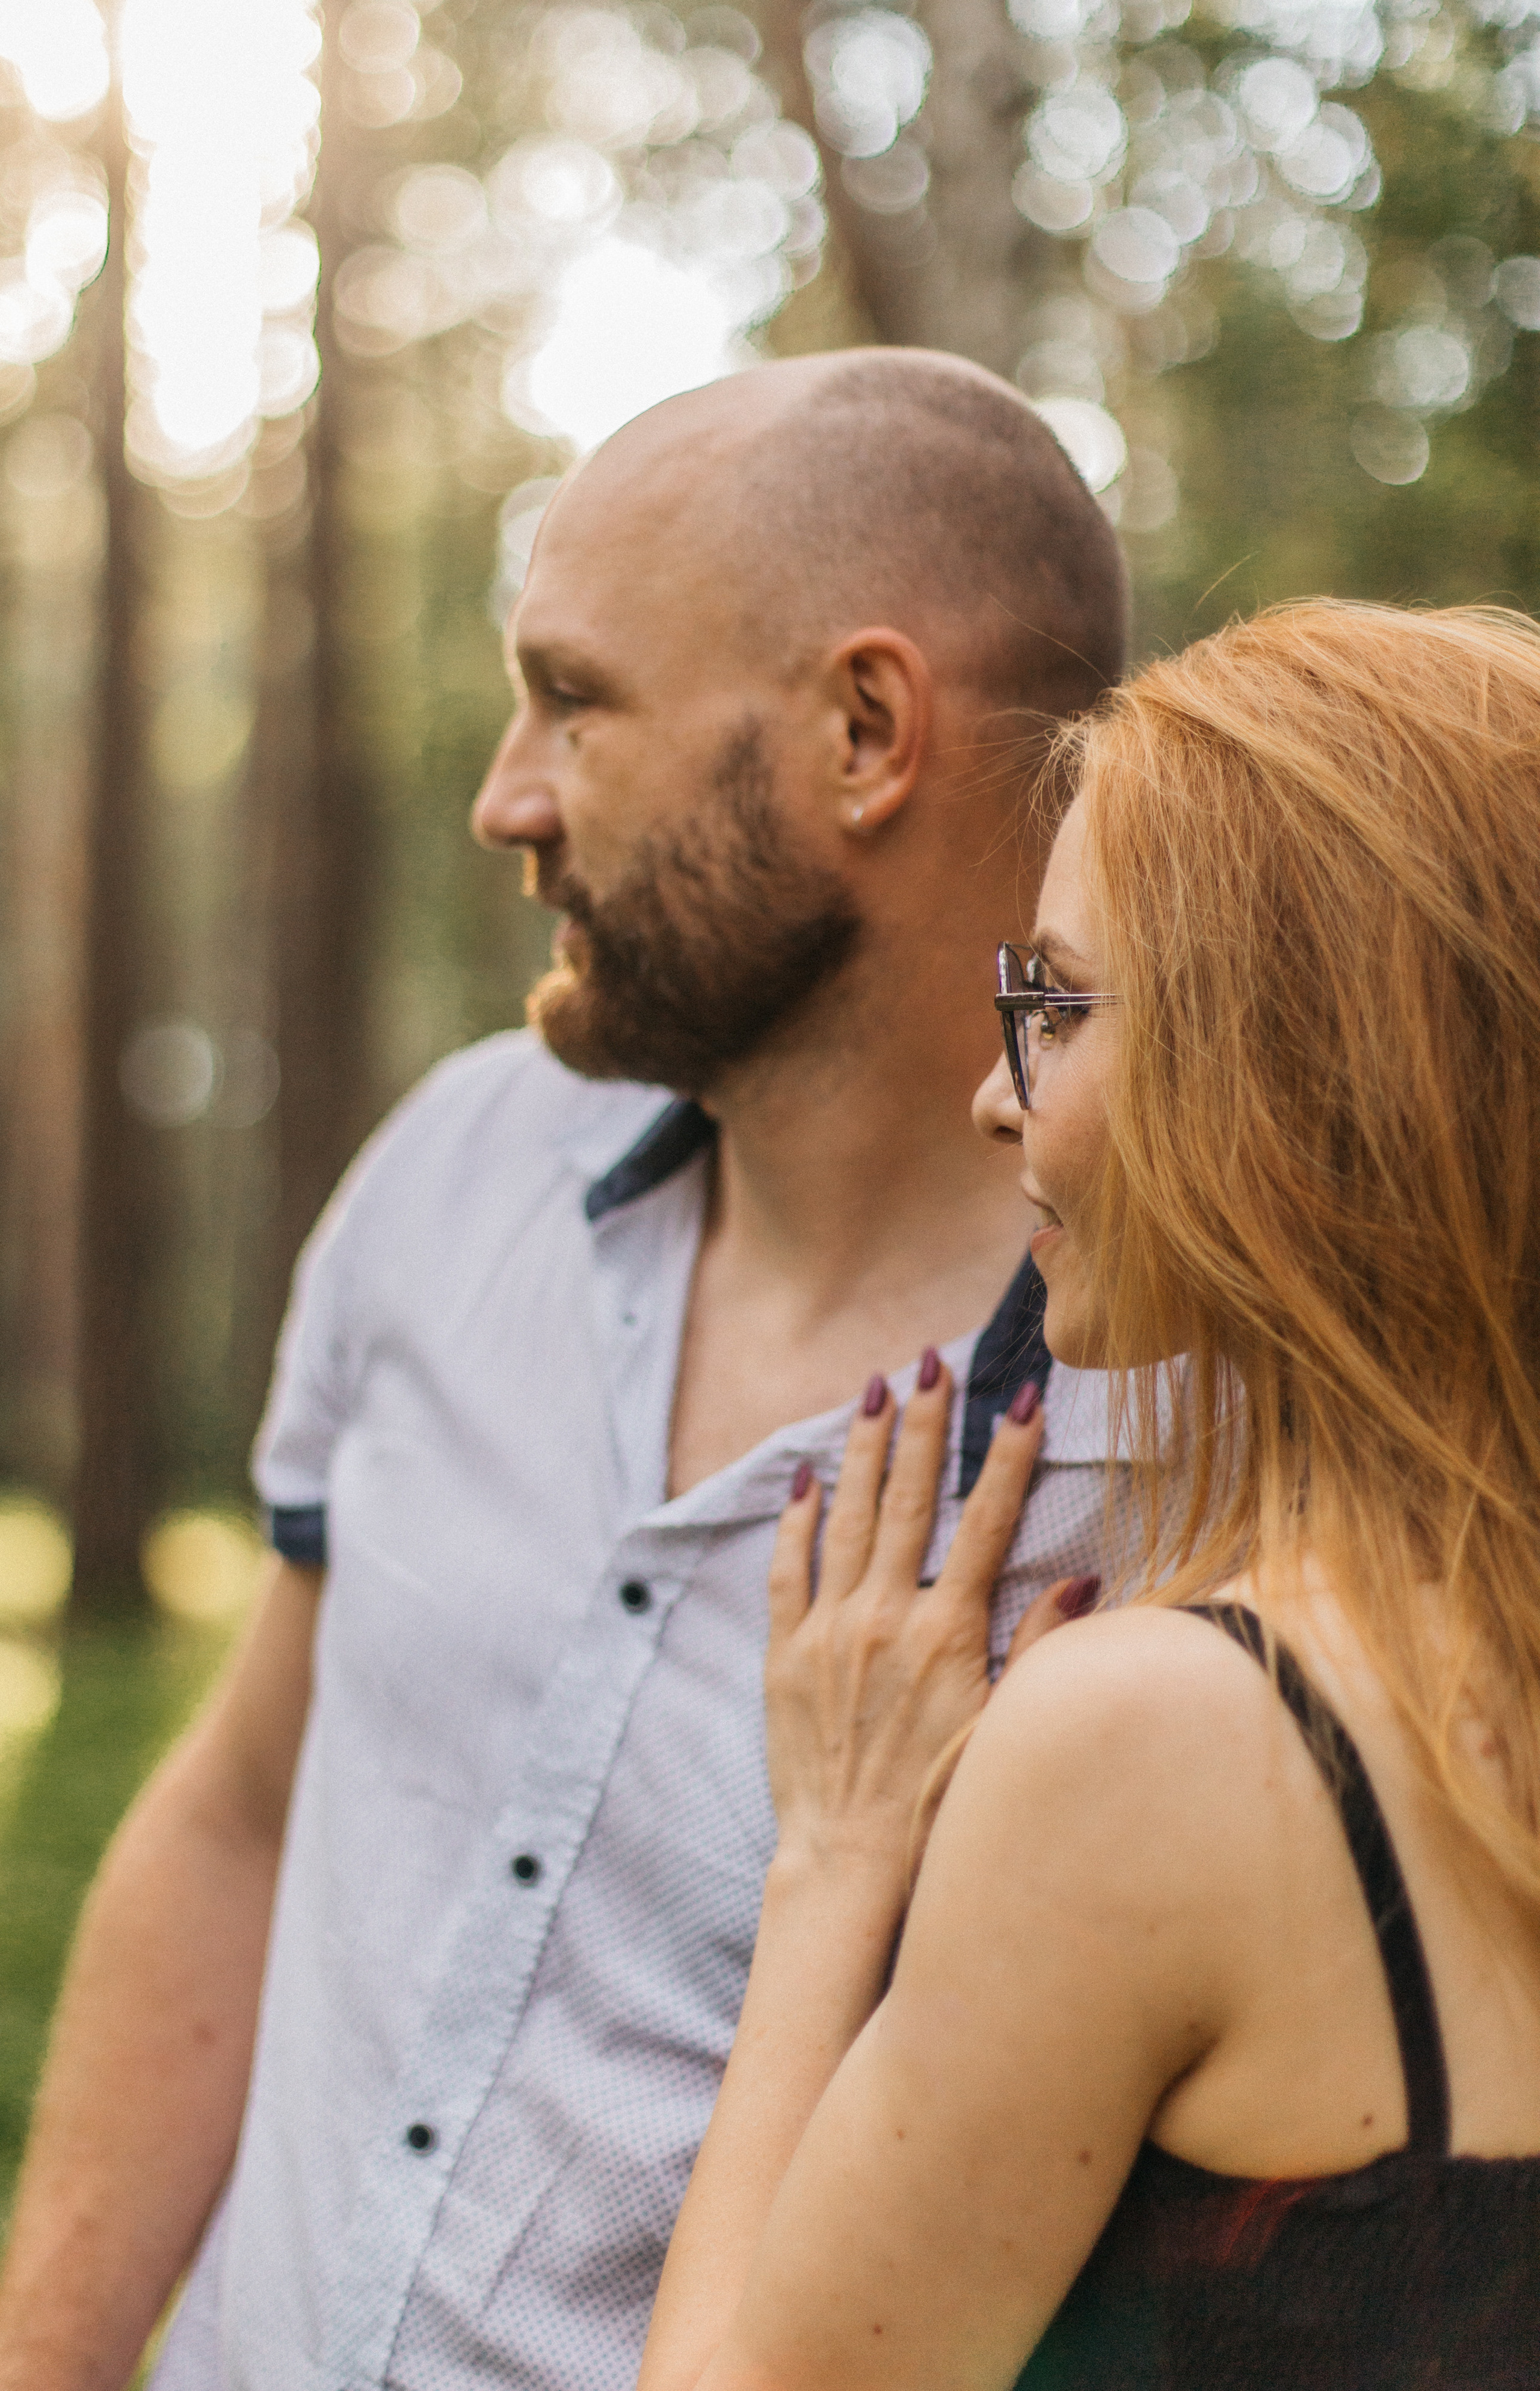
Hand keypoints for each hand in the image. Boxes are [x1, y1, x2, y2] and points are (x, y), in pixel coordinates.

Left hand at [765, 1355, 1047, 1890]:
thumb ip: (1040, 1650)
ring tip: (874, 1388)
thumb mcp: (1005, 1729)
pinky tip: (805, 1477)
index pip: (987, 1521)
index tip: (1021, 1397)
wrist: (849, 1866)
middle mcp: (886, 1618)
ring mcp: (829, 1631)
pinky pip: (787, 1570)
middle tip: (930, 1361)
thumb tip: (1080, 1580)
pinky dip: (796, 1520)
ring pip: (847, 1517)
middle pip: (910, 1498)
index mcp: (948, 1633)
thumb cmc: (938, 1808)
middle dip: (924, 1423)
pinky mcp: (785, 1655)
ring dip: (863, 1448)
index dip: (1007, 1455)